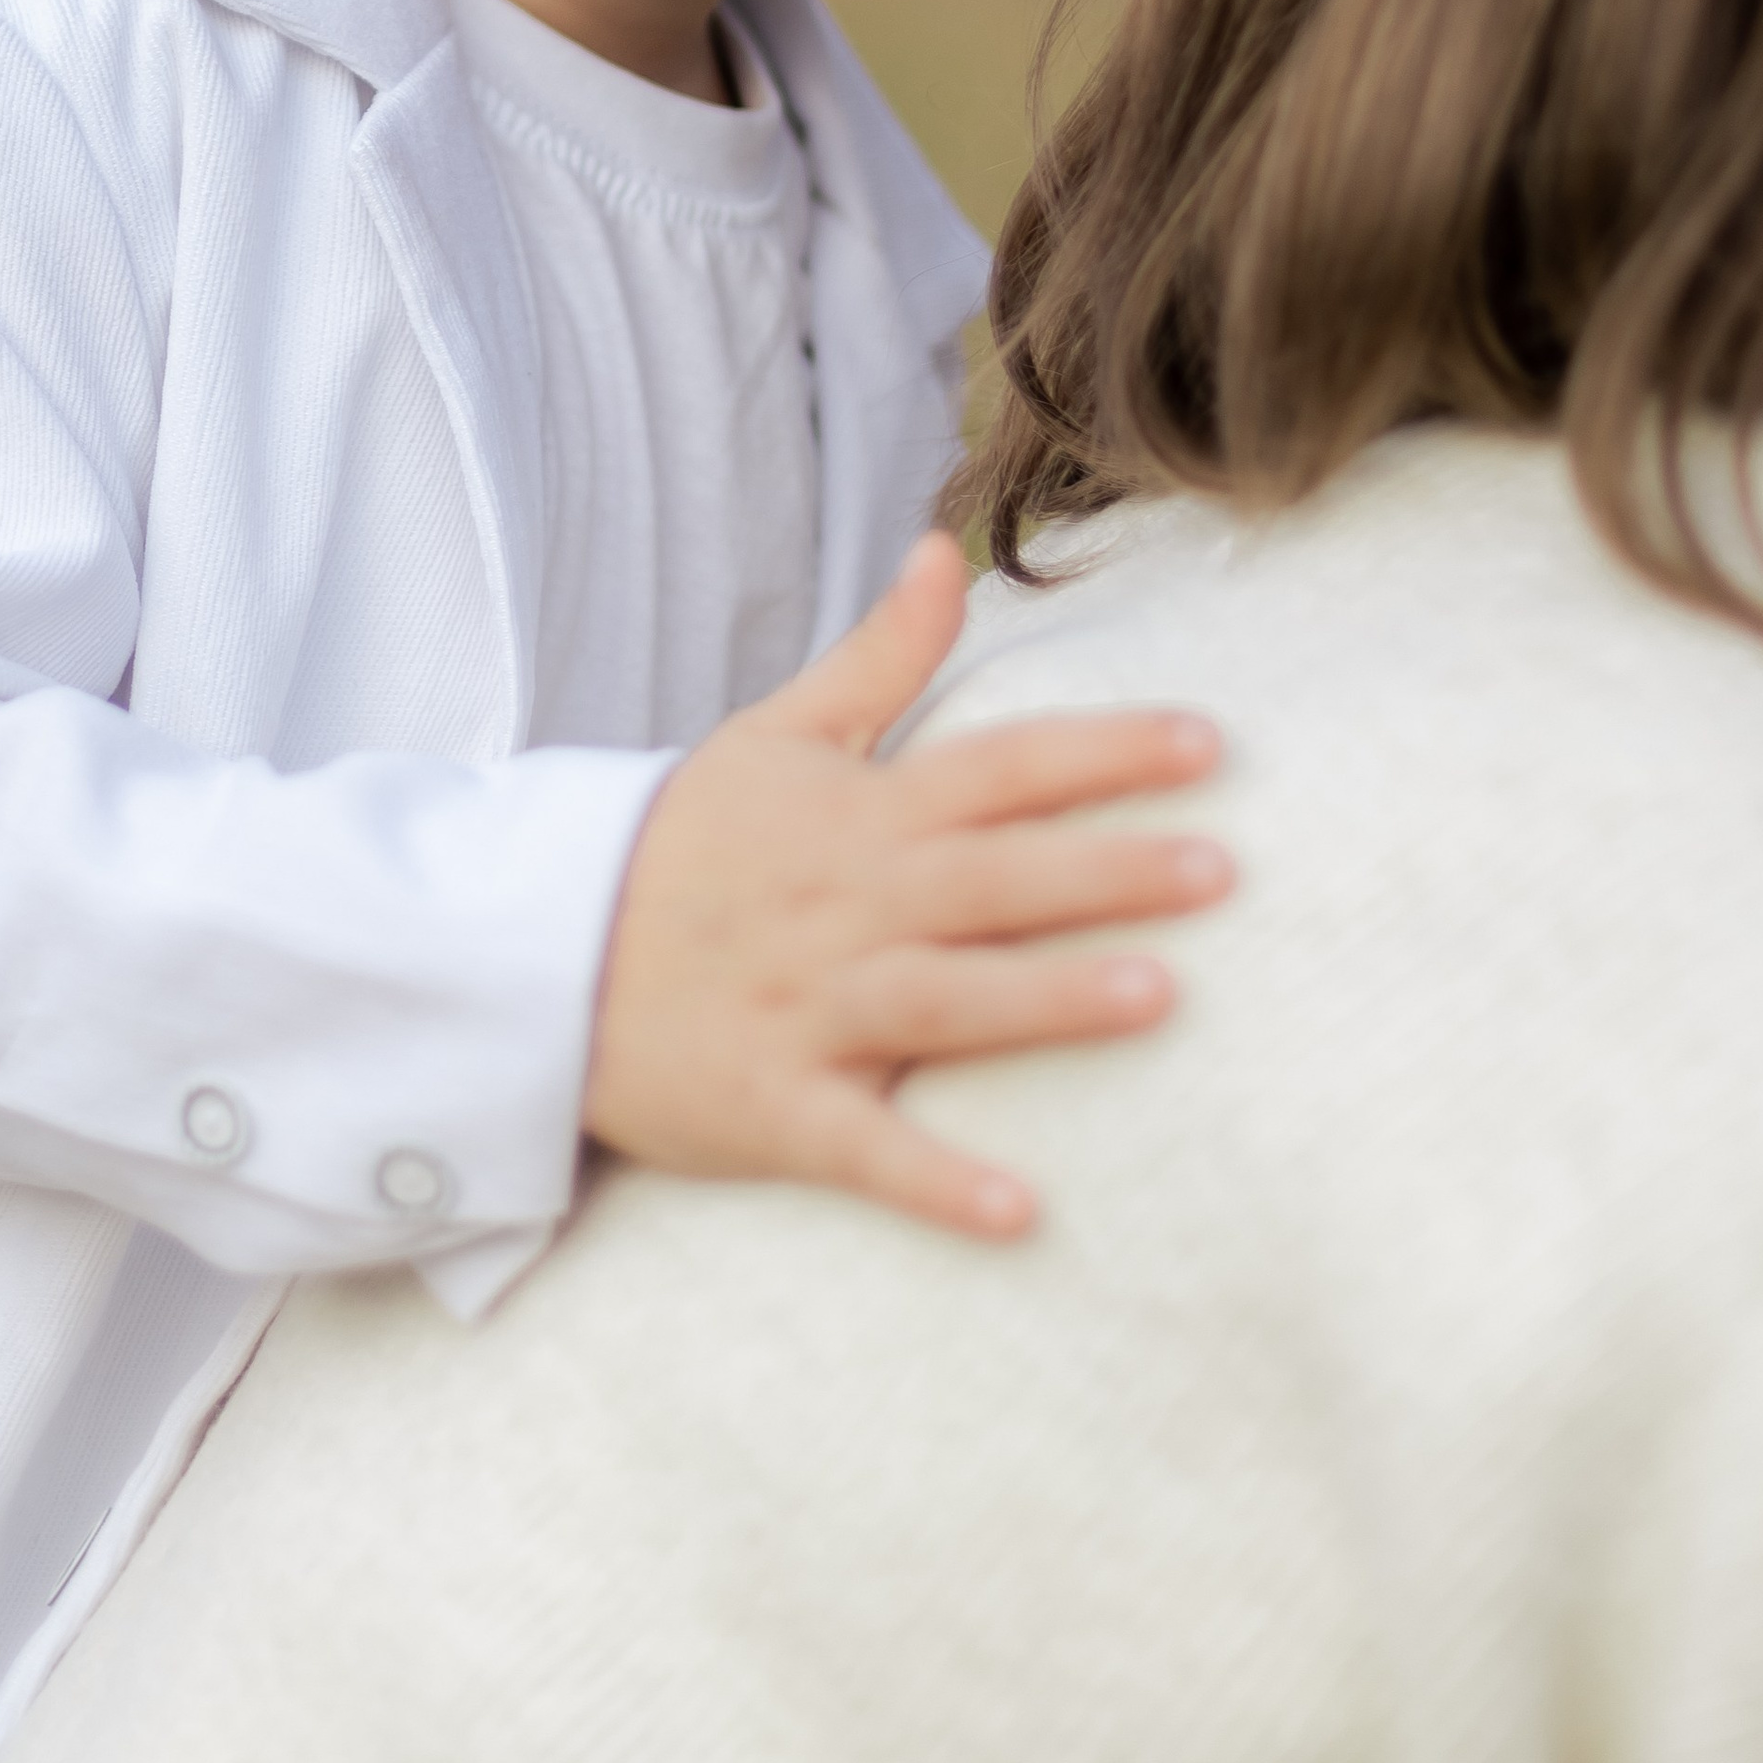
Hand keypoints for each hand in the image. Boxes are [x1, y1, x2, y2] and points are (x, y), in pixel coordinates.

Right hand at [583, 531, 1227, 1237]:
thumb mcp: (775, 734)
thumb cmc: (679, 847)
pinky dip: (936, 1183)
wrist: (538, 962)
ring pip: (944, 999)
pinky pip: (863, 1149)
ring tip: (1158, 996)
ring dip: (1047, 1000)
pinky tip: (1021, 1215)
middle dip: (1104, 871)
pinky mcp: (773, 1106)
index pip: (998, 767)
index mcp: (858, 814)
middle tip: (1223, 869)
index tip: (1208, 743)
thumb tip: (947, 546)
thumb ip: (881, 653)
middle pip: (992, 879)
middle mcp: (846, 905)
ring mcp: (810, 1008)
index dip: (1101, 751)